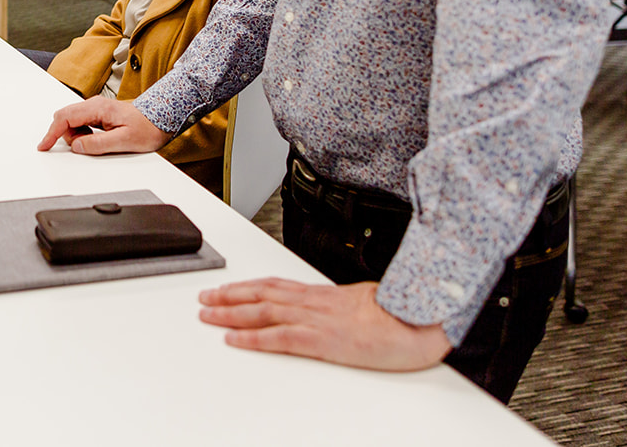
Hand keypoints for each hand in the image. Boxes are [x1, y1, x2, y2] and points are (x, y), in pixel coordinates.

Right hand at [36, 96, 171, 153]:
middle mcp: (95, 105)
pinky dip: (83, 135)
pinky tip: (99, 140)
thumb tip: (76, 146)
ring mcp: (96, 109)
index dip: (52, 133)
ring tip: (100, 144)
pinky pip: (82, 124)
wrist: (163, 117)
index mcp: (98, 108)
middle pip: (65, 118)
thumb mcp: (124, 141)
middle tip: (83, 148)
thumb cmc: (148, 127)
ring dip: (77, 136)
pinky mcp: (100, 115)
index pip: (65, 118)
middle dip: (65, 135)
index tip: (44, 146)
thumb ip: (97, 144)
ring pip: (73, 122)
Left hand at [197, 278, 450, 371]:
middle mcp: (315, 303)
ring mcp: (317, 320)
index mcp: (325, 295)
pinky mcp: (324, 341)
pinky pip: (280, 338)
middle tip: (204, 298)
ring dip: (231, 312)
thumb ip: (345, 308)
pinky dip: (253, 338)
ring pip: (264, 311)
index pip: (277, 285)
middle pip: (262, 294)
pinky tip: (234, 339)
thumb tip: (336, 313)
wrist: (421, 321)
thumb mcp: (367, 306)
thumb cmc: (402, 315)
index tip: (228, 288)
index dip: (249, 286)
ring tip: (207, 314)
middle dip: (230, 296)